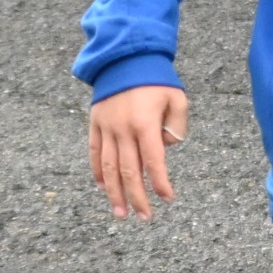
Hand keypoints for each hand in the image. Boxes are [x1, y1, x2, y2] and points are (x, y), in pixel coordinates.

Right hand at [87, 84, 189, 220]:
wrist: (125, 56)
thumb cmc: (156, 78)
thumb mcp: (177, 98)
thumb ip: (177, 126)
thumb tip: (166, 148)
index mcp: (145, 123)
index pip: (154, 161)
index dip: (160, 183)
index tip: (167, 199)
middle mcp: (123, 128)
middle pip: (130, 171)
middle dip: (137, 197)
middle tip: (144, 217)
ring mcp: (106, 127)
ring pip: (109, 167)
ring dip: (114, 193)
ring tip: (120, 213)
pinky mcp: (95, 123)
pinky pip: (95, 153)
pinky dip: (98, 172)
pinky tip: (103, 188)